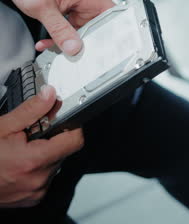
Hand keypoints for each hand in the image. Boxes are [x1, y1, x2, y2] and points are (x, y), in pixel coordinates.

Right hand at [0, 86, 83, 207]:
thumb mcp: (2, 127)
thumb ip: (30, 111)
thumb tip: (50, 95)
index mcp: (34, 161)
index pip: (75, 140)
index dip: (71, 126)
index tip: (62, 120)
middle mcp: (38, 180)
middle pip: (63, 152)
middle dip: (51, 141)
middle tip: (29, 137)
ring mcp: (35, 192)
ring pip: (54, 166)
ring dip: (43, 156)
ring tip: (20, 152)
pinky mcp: (31, 199)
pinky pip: (44, 179)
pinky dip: (36, 171)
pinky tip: (18, 165)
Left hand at [6, 0, 114, 54]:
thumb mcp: (44, 8)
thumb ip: (59, 30)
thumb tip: (74, 47)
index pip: (113, 18)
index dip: (112, 35)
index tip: (101, 49)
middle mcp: (89, 1)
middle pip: (98, 29)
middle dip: (83, 43)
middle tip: (71, 52)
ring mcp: (80, 6)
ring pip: (83, 32)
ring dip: (68, 41)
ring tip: (52, 44)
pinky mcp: (71, 11)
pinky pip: (72, 29)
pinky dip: (60, 36)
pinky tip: (48, 40)